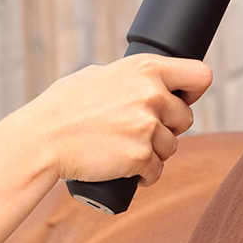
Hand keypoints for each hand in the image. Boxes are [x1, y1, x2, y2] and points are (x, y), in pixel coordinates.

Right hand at [15, 55, 212, 185]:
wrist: (42, 139)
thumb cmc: (64, 106)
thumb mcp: (98, 74)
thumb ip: (130, 77)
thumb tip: (152, 82)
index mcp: (145, 68)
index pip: (200, 75)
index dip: (193, 90)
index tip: (183, 98)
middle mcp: (152, 94)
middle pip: (186, 118)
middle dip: (168, 126)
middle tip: (138, 130)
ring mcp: (148, 127)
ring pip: (172, 146)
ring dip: (154, 151)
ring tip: (125, 148)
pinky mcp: (141, 156)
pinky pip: (157, 170)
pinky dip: (144, 174)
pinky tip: (126, 168)